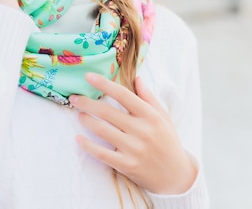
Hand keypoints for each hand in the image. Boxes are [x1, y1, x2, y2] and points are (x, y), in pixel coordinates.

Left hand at [69, 73, 196, 194]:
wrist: (177, 175)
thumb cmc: (167, 141)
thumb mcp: (162, 115)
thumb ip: (148, 96)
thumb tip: (136, 77)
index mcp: (150, 115)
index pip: (123, 95)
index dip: (104, 84)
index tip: (88, 76)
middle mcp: (142, 131)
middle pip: (108, 112)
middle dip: (87, 102)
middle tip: (74, 97)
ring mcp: (134, 149)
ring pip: (103, 130)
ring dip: (87, 120)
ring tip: (79, 114)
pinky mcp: (128, 165)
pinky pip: (103, 154)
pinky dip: (88, 146)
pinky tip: (78, 138)